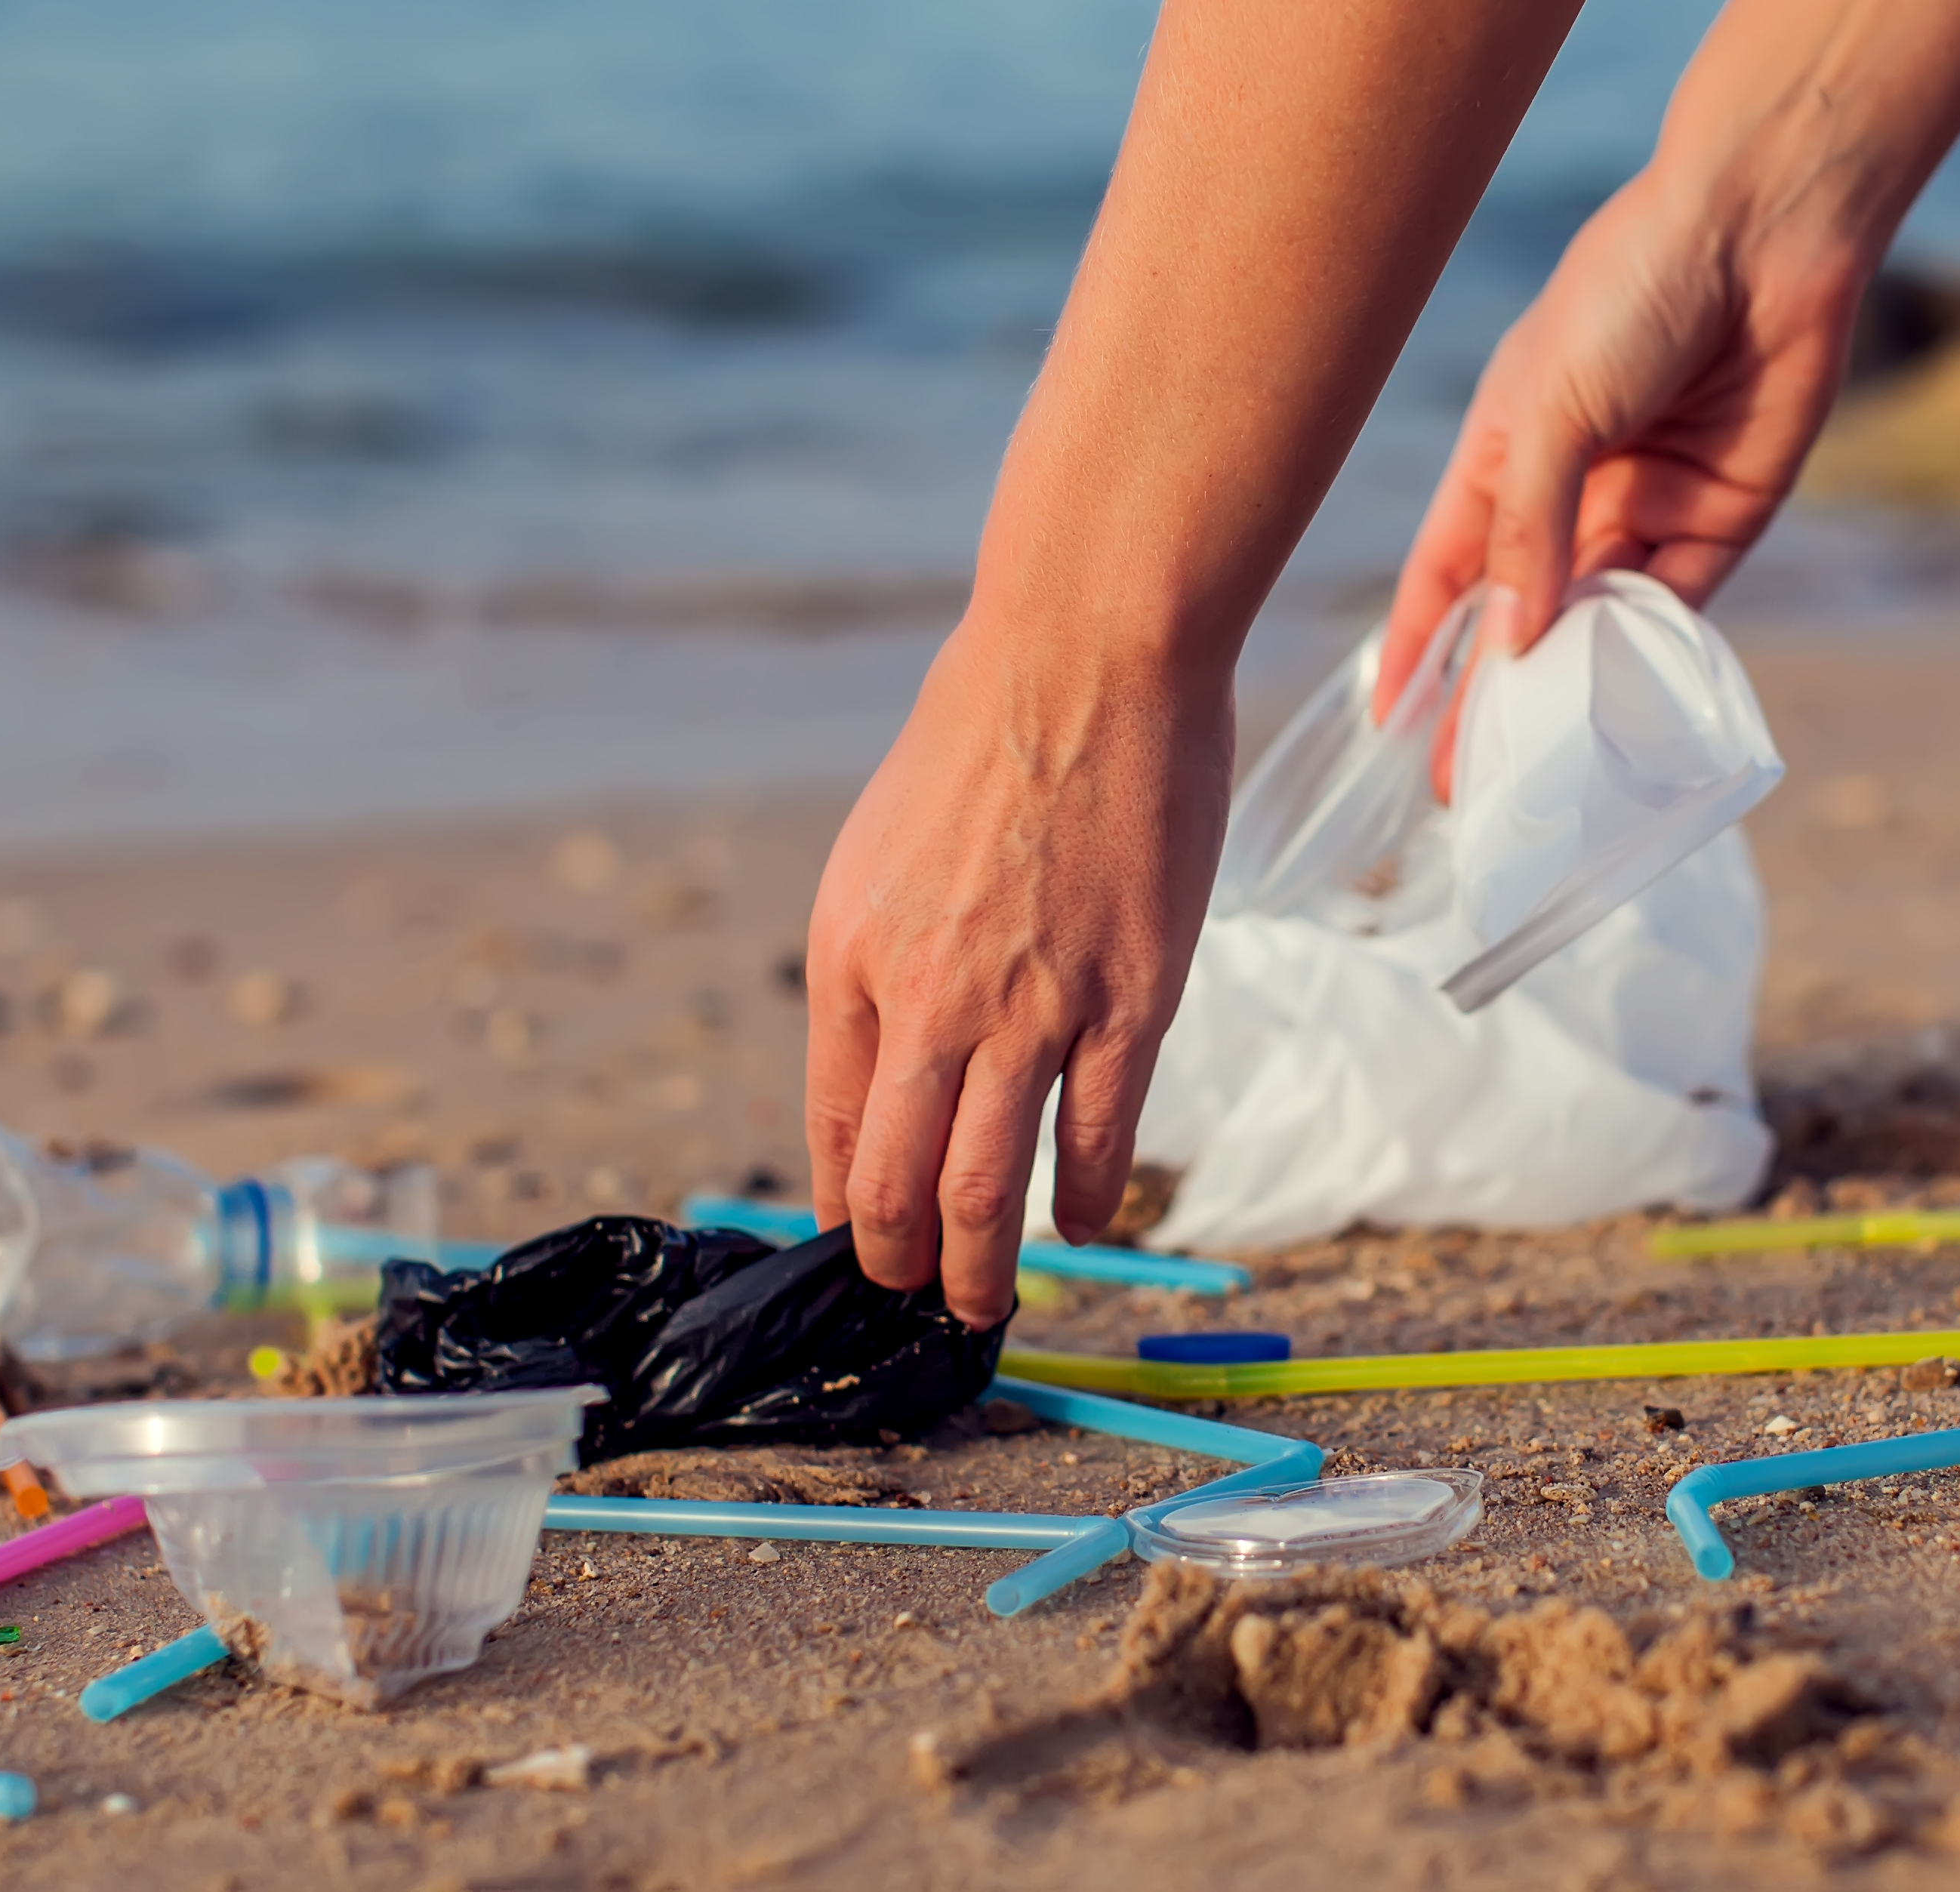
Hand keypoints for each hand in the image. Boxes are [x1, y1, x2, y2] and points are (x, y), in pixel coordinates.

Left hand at [803, 610, 1232, 1326]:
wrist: (1084, 656)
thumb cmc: (981, 742)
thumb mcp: (879, 856)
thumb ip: (879, 964)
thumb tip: (889, 1065)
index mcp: (851, 962)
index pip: (830, 1132)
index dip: (841, 1213)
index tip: (858, 1252)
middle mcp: (926, 1002)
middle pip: (895, 1188)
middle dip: (899, 1269)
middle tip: (916, 1302)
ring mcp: (1030, 1009)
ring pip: (986, 1190)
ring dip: (982, 1271)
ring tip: (984, 1303)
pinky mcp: (1129, 1001)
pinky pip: (1097, 1141)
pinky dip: (1083, 1203)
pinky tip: (1083, 1224)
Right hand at [1373, 164, 1867, 782]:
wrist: (1763, 230)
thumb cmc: (1631, 291)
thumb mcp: (1548, 412)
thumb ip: (1525, 533)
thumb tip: (1507, 647)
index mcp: (1504, 451)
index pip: (1446, 572)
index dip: (1417, 645)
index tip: (1390, 722)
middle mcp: (1569, 489)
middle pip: (1518, 616)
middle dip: (1491, 696)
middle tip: (1466, 786)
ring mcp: (1643, 505)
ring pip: (1593, 623)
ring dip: (1566, 691)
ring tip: (1535, 769)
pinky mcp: (1720, 517)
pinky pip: (1674, 606)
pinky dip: (1644, 658)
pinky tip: (1615, 711)